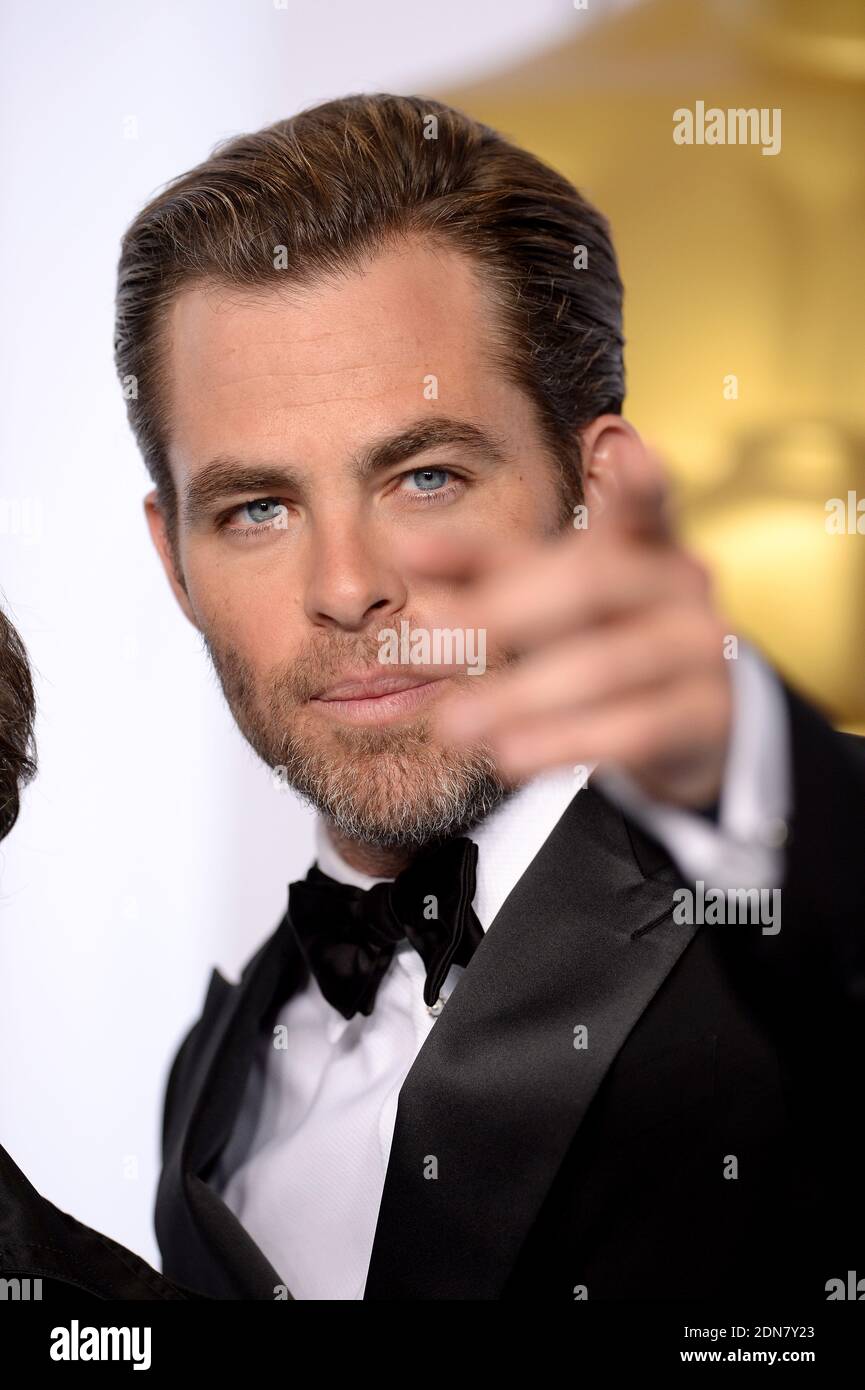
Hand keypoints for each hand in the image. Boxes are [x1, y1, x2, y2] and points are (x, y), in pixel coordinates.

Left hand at [400, 443, 733, 808]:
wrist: (690, 720)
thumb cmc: (602, 633)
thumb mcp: (546, 595)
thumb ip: (484, 570)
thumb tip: (406, 547)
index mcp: (643, 542)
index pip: (643, 504)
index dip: (639, 483)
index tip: (629, 449)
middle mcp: (680, 583)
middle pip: (591, 585)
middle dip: (501, 613)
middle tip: (426, 645)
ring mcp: (701, 648)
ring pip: (609, 666)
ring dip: (521, 696)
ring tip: (452, 726)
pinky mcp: (707, 715)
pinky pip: (635, 730)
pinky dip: (564, 743)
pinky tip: (509, 757)